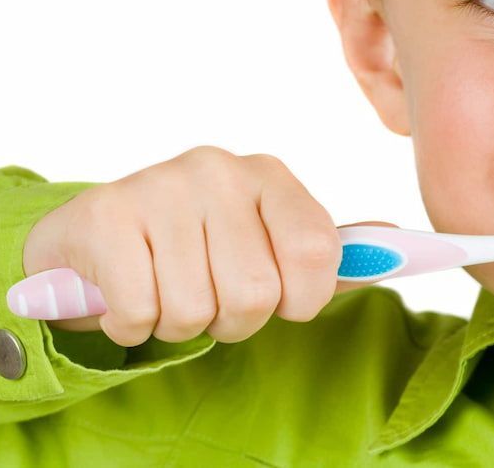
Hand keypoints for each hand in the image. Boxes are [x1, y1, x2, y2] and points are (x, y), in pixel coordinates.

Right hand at [21, 145, 394, 346]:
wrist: (97, 235)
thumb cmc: (197, 246)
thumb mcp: (264, 241)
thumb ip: (324, 250)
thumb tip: (395, 240)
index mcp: (269, 175)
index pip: (318, 254)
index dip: (302, 299)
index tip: (283, 301)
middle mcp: (218, 169)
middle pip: (256, 294)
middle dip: (233, 319)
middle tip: (209, 295)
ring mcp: (159, 186)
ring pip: (194, 311)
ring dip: (179, 323)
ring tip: (166, 289)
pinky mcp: (105, 214)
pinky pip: (140, 312)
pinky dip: (133, 323)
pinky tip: (129, 291)